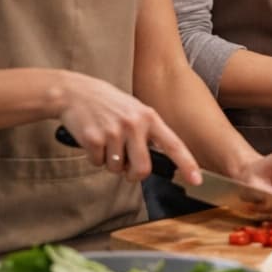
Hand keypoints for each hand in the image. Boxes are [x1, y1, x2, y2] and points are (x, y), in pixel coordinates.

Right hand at [54, 71, 200, 184]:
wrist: (74, 92)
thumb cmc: (107, 103)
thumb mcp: (135, 110)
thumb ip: (148, 132)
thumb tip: (154, 162)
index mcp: (149, 117)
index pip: (174, 144)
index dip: (187, 164)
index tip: (197, 180)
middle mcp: (134, 124)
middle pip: (143, 169)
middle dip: (134, 175)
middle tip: (126, 168)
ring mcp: (113, 131)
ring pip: (117, 168)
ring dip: (110, 163)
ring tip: (106, 141)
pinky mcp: (93, 138)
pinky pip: (97, 163)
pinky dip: (94, 157)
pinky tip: (93, 139)